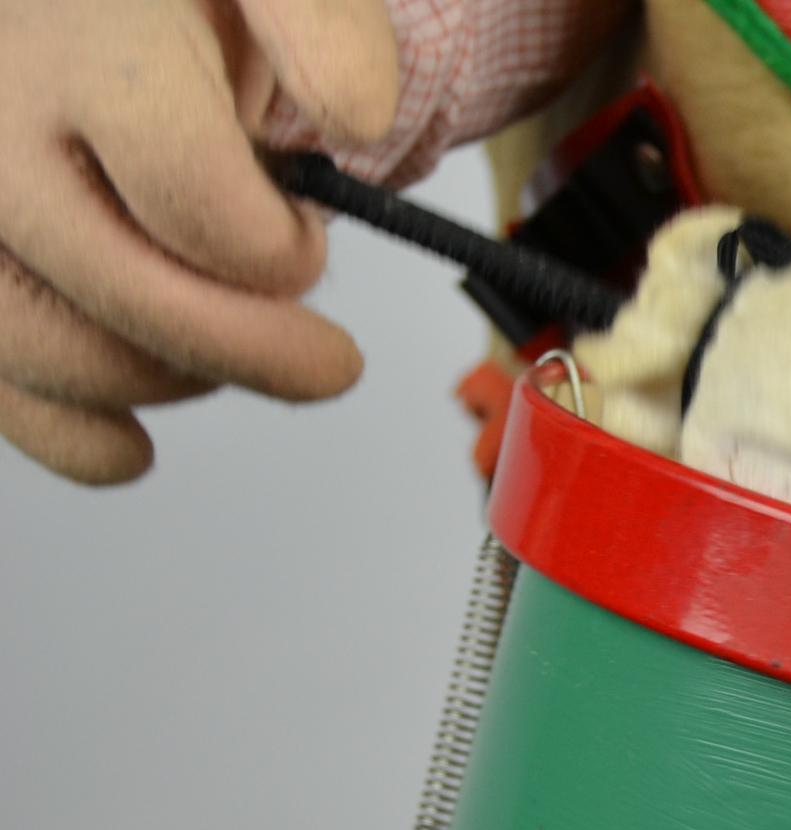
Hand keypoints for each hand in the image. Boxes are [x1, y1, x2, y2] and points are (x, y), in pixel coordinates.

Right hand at [0, 0, 398, 483]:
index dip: (274, 245)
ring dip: (170, 382)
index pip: (190, 192)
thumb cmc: (168, 0)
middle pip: (126, 292)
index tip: (301, 238)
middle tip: (331, 363)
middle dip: (253, 349)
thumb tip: (360, 116)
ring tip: (234, 353)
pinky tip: (135, 442)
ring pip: (48, 352)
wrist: (59, 10)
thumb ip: (323, 29)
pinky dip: (71, 434)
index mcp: (79, 44)